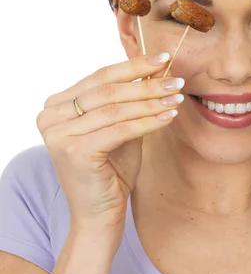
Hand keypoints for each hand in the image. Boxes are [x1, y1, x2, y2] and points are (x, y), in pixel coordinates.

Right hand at [36, 52, 183, 248]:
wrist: (100, 215)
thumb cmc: (111, 170)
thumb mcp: (120, 127)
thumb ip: (129, 100)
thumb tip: (157, 69)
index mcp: (56, 106)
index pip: (99, 77)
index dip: (133, 66)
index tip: (163, 58)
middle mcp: (50, 116)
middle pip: (107, 90)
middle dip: (146, 83)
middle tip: (176, 80)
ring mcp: (59, 134)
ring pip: (115, 108)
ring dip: (151, 101)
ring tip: (177, 97)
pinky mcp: (74, 151)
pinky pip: (120, 129)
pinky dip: (148, 121)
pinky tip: (169, 116)